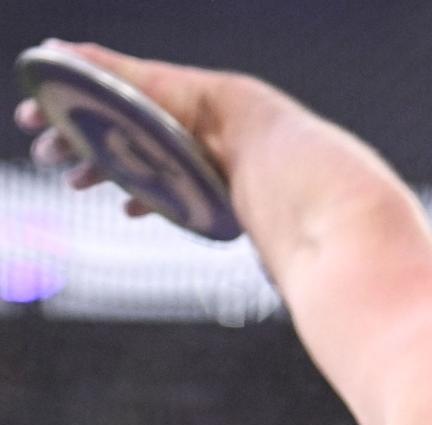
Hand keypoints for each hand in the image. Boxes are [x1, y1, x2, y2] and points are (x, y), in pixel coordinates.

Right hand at [13, 40, 226, 217]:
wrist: (242, 138)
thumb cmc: (191, 105)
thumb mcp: (139, 80)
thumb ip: (97, 66)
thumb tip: (52, 49)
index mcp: (141, 98)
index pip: (90, 102)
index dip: (58, 111)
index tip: (29, 121)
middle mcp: (157, 125)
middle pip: (104, 135)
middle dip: (70, 145)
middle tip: (44, 155)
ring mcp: (174, 156)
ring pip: (128, 165)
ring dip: (98, 173)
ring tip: (75, 182)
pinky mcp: (192, 184)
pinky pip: (164, 197)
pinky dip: (143, 201)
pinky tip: (128, 208)